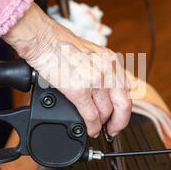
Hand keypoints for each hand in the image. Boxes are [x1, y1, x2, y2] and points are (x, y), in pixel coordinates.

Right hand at [4, 3, 131, 136]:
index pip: (126, 90)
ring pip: (106, 112)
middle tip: (113, 129)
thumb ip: (100, 71)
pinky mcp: (79, 89)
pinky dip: (92, 126)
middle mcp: (107, 69)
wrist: (44, 40)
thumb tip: (103, 92)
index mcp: (111, 61)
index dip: (124, 108)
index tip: (119, 116)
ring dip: (102, 125)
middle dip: (119, 122)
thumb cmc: (60, 45)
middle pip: (123, 104)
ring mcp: (94, 80)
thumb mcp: (91, 54)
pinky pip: (91, 115)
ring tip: (97, 129)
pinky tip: (89, 129)